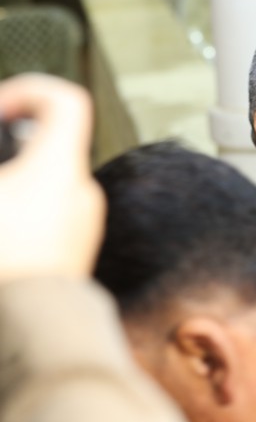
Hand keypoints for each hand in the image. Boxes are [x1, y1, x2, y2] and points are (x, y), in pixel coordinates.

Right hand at [0, 74, 103, 282]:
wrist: (29, 328)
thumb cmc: (3, 261)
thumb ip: (3, 161)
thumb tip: (9, 175)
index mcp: (60, 168)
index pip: (65, 102)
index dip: (28, 92)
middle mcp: (81, 191)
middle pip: (46, 145)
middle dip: (7, 152)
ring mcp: (82, 224)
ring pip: (43, 184)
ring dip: (12, 185)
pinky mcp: (74, 251)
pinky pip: (46, 216)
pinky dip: (20, 212)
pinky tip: (4, 234)